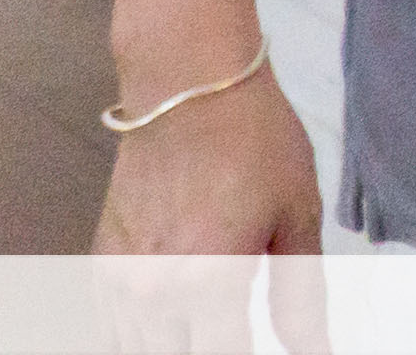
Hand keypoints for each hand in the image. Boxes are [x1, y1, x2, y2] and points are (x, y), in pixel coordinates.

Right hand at [94, 64, 329, 354]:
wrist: (188, 86)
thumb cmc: (254, 141)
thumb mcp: (297, 215)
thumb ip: (302, 295)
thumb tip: (314, 348)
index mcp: (212, 282)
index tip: (263, 347)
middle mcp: (156, 291)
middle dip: (210, 349)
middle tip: (235, 330)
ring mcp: (121, 280)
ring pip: (138, 350)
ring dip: (173, 345)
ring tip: (208, 326)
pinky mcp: (100, 262)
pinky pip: (111, 327)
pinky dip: (139, 335)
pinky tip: (170, 324)